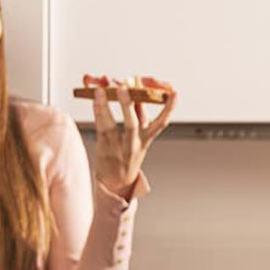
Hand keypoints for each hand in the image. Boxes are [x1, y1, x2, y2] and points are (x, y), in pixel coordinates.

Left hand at [82, 74, 176, 196]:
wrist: (117, 182)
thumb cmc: (129, 153)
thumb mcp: (141, 137)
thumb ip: (140, 114)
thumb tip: (139, 89)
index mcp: (146, 139)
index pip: (161, 123)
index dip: (169, 108)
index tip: (174, 93)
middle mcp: (133, 144)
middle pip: (132, 124)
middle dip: (128, 104)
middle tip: (124, 87)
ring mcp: (117, 148)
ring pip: (110, 126)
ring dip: (105, 106)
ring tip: (101, 90)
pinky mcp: (103, 148)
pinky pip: (99, 128)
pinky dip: (97, 112)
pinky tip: (95, 100)